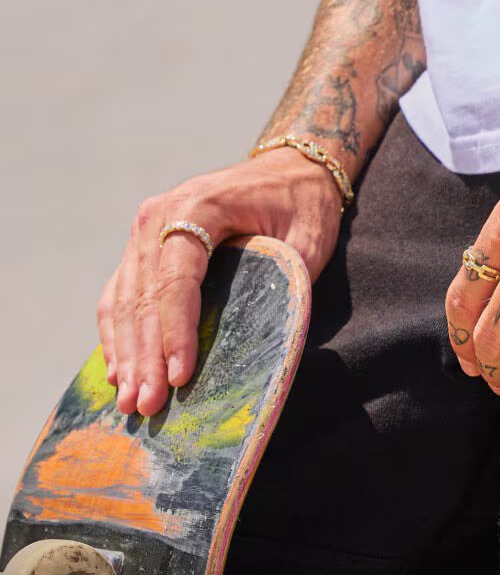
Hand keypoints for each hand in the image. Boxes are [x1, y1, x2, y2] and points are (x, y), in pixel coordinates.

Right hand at [98, 148, 343, 416]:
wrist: (291, 168)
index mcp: (198, 206)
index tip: (179, 377)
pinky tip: (119, 371)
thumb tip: (262, 343)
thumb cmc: (303, 206)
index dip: (176, 332)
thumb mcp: (306, 241)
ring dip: (125, 354)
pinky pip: (122, 293)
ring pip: (125, 298)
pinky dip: (118, 334)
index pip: (177, 280)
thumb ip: (283, 282)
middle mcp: (160, 214)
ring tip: (130, 403)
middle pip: (143, 295)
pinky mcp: (145, 244)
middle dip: (144, 356)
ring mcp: (146, 228)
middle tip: (147, 407)